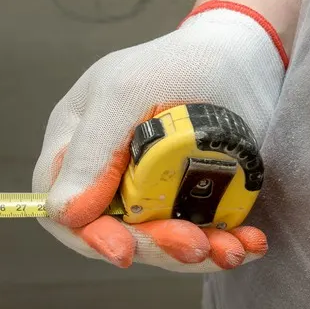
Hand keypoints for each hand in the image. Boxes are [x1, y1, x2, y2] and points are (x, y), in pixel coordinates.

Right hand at [32, 2, 285, 271]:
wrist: (247, 54)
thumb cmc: (180, 62)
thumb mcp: (125, 94)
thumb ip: (90, 153)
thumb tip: (65, 214)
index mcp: (75, 143)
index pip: (62, 207)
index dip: (88, 235)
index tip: (123, 250)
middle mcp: (106, 172)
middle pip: (114, 231)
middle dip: (155, 245)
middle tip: (195, 244)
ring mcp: (150, 188)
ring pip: (160, 240)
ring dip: (196, 254)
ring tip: (232, 248)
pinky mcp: (190, 197)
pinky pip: (197, 234)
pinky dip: (224, 245)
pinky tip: (248, 242)